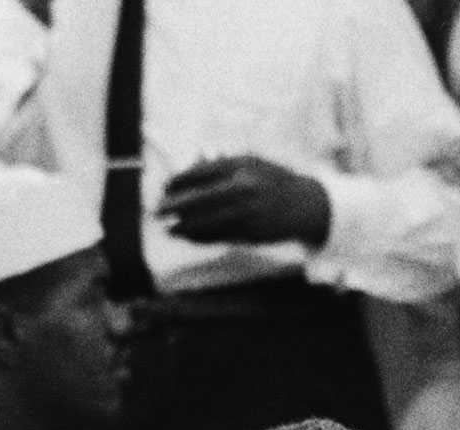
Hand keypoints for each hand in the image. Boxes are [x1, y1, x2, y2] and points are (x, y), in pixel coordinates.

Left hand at [158, 157, 331, 246]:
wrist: (304, 205)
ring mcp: (248, 213)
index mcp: (242, 167)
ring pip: (208, 222)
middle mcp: (244, 189)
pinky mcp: (251, 232)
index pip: (201, 173)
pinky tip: (188, 237)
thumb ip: (222, 165)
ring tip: (169, 229)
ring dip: (185, 227)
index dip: (179, 181)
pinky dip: (201, 237)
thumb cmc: (272, 180)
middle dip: (175, 206)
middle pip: (200, 199)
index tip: (165, 187)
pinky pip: (220, 235)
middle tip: (156, 212)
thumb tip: (188, 172)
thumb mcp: (251, 162)